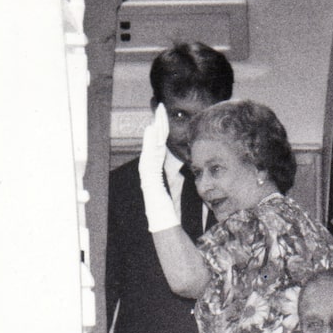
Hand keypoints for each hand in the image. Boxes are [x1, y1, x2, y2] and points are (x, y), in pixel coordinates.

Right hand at [138, 104, 177, 232]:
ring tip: (155, 118)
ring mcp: (149, 176)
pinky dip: (149, 147)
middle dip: (158, 125)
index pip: (161, 143)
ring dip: (152, 133)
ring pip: (150, 149)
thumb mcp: (180, 184)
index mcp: (159, 168)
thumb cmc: (173, 208)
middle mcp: (152, 169)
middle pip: (155, 143)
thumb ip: (178, 170)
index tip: (165, 113)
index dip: (163, 128)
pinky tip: (150, 136)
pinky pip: (148, 161)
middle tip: (161, 107)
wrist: (166, 225)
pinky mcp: (149, 182)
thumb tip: (184, 158)